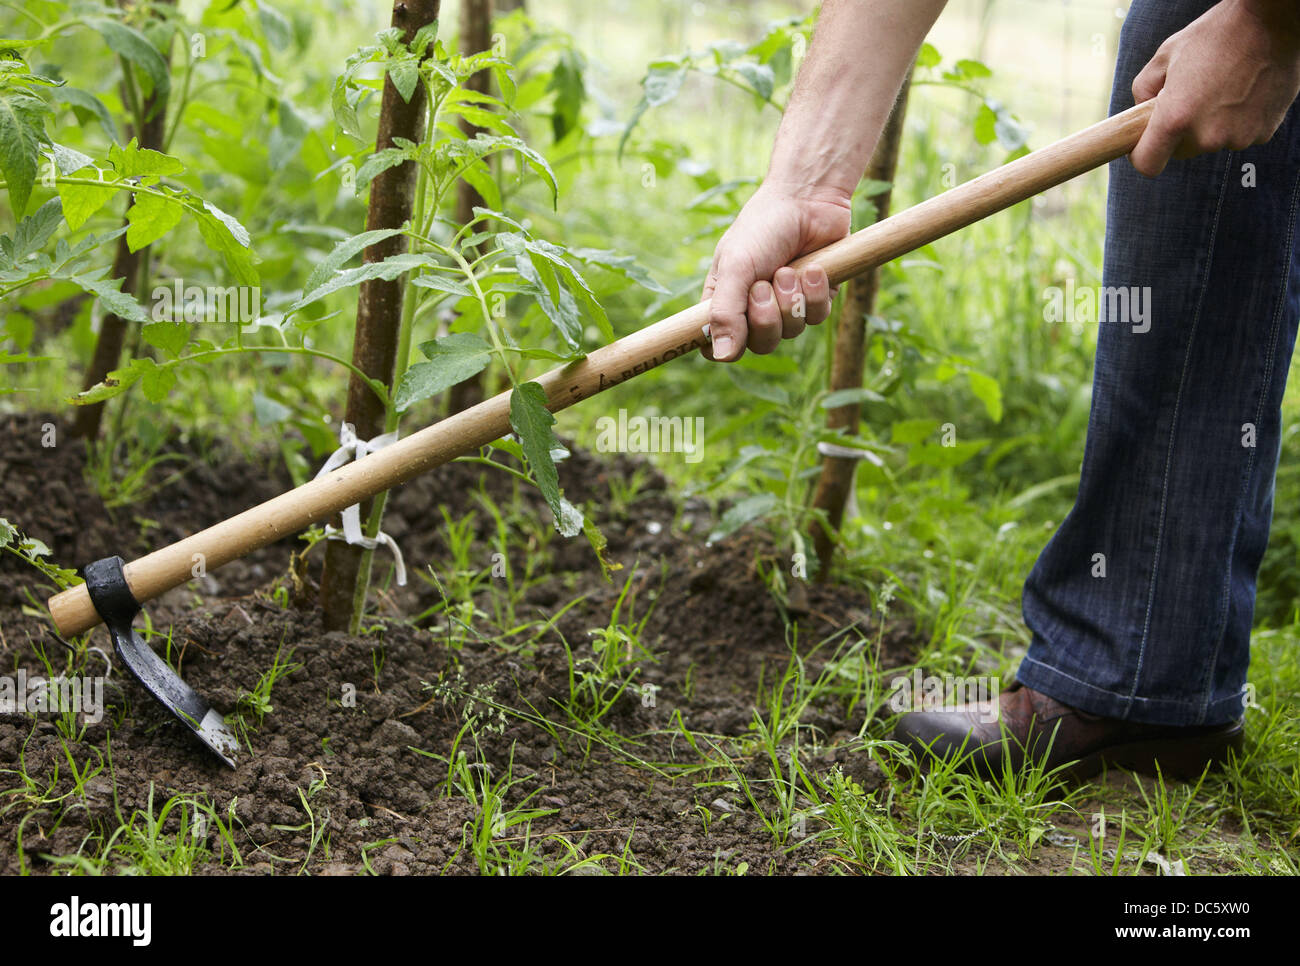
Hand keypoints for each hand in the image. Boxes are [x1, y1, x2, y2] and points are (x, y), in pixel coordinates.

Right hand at [701, 182, 850, 361]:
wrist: (809, 199)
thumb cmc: (763, 227)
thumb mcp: (736, 266)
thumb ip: (726, 311)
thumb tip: (722, 356)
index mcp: (725, 300)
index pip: (716, 344)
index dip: (722, 347)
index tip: (730, 333)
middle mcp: (753, 308)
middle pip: (759, 344)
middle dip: (765, 316)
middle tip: (764, 284)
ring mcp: (786, 305)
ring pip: (791, 332)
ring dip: (791, 299)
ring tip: (789, 269)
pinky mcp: (816, 298)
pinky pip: (816, 317)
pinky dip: (814, 292)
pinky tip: (814, 267)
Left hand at [1130, 0, 1299, 176]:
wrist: (1272, 22)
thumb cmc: (1215, 35)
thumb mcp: (1165, 56)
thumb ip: (1142, 90)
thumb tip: (1140, 113)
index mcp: (1176, 118)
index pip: (1148, 164)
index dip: (1142, 155)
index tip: (1145, 143)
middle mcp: (1207, 136)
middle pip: (1181, 152)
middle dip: (1179, 132)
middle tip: (1191, 98)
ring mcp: (1237, 137)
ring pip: (1211, 142)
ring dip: (1211, 125)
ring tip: (1222, 89)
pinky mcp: (1262, 133)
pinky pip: (1238, 135)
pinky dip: (1237, 120)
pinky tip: (1243, 92)